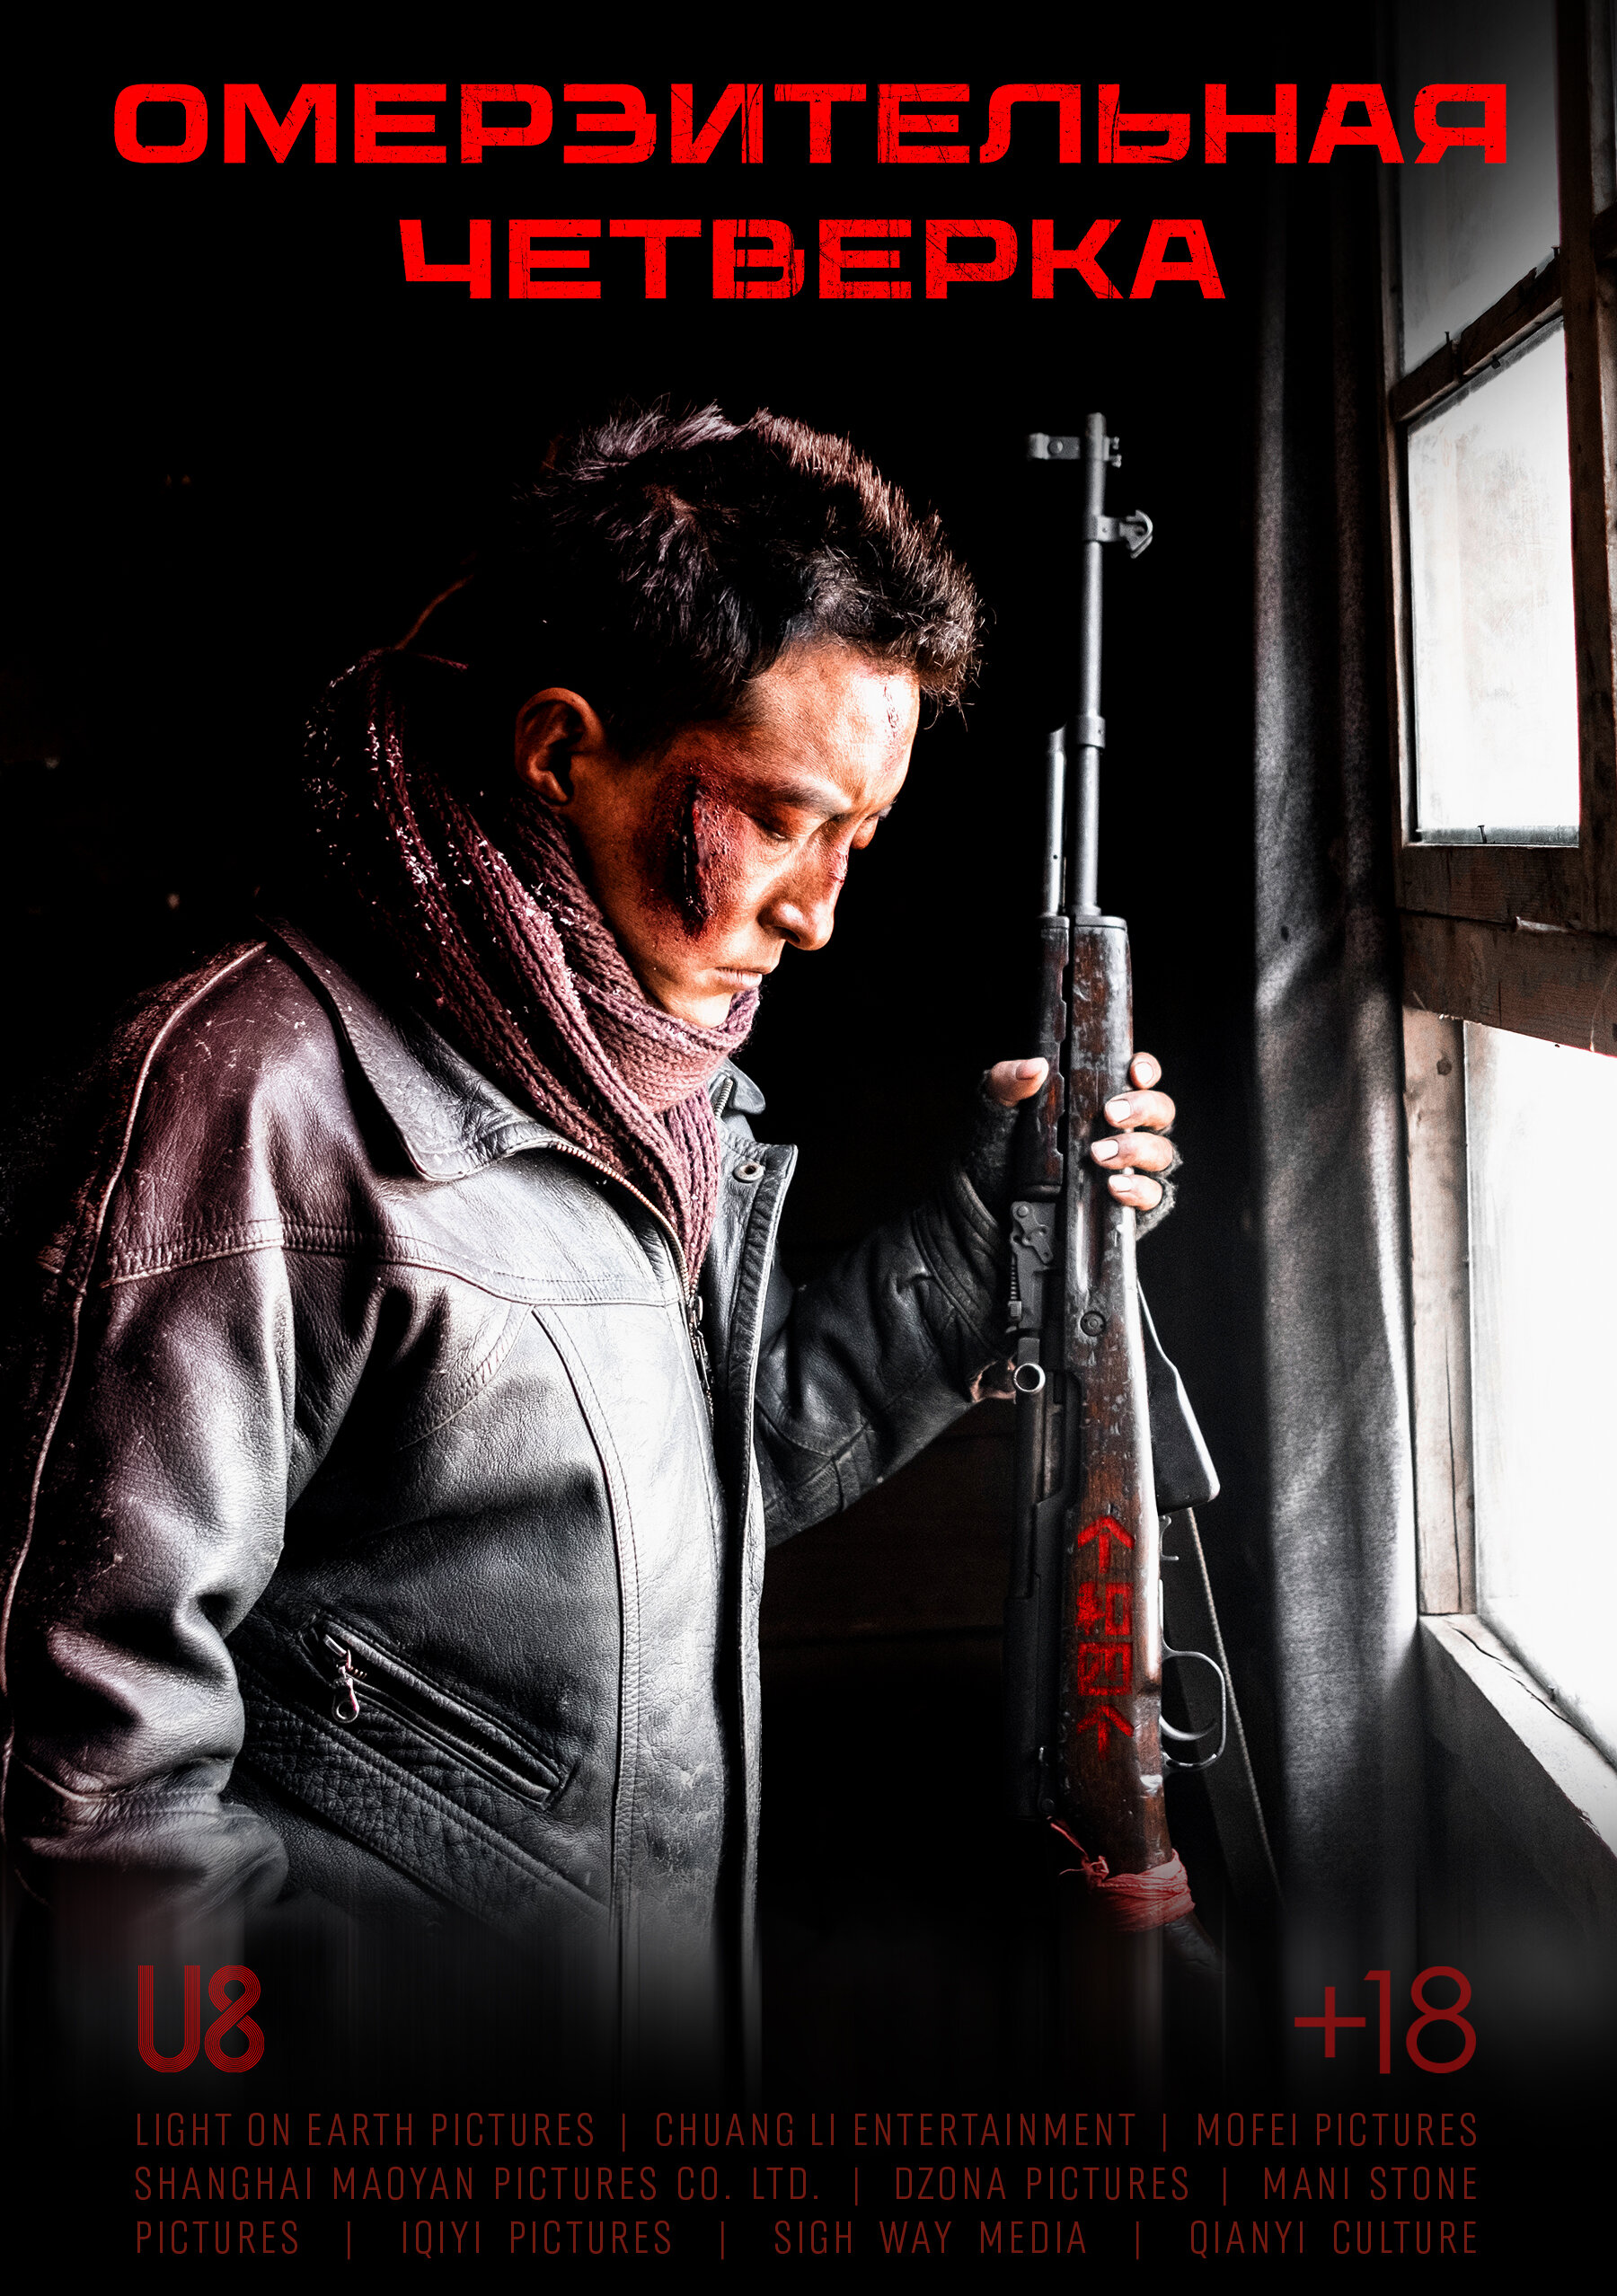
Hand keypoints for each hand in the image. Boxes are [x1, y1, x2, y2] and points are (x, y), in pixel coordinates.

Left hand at [985, 1051, 1176, 1213]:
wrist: (992, 1194)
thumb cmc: (1004, 1142)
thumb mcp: (1000, 1103)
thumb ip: (1010, 1080)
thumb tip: (1035, 1068)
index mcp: (1102, 1097)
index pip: (1141, 1075)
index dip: (1147, 1070)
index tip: (1135, 1072)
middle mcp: (1124, 1128)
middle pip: (1160, 1110)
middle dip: (1142, 1108)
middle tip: (1110, 1114)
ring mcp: (1129, 1165)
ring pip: (1160, 1151)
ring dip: (1136, 1149)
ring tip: (1100, 1154)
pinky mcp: (1128, 1199)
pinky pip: (1152, 1194)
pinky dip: (1138, 1189)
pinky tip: (1114, 1186)